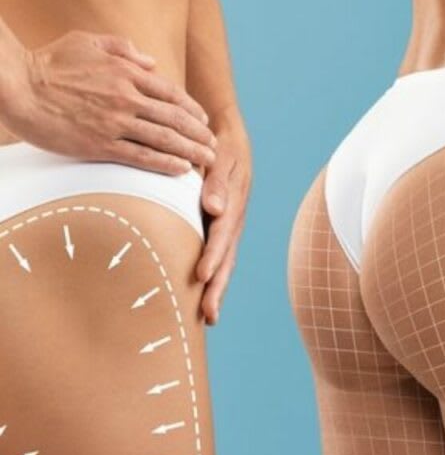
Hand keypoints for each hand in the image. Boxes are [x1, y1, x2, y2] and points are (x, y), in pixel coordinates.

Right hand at [0, 31, 215, 173]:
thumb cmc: (48, 62)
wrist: (16, 86)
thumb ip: (122, 48)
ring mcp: (115, 121)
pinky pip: (141, 156)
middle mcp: (127, 97)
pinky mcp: (100, 144)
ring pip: (164, 139)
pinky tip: (181, 170)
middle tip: (214, 147)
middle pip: (175, 118)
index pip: (171, 94)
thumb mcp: (86, 41)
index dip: (192, 110)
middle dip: (200, 134)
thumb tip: (151, 61)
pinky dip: (165, 163)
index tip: (205, 122)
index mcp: (126, 72)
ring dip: (191, 151)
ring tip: (208, 161)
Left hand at [195, 111, 250, 324]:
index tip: (202, 276)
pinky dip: (213, 276)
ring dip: (216, 289)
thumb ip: (217, 182)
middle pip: (227, 258)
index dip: (213, 256)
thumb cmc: (220, 145)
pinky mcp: (221, 227)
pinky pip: (218, 255)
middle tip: (208, 315)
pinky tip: (203, 294)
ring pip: (224, 262)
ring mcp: (229, 226)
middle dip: (218, 288)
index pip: (221, 235)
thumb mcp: (221, 157)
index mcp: (233, 204)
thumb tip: (215, 208)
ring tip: (207, 317)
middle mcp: (233, 220)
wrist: (228, 137)